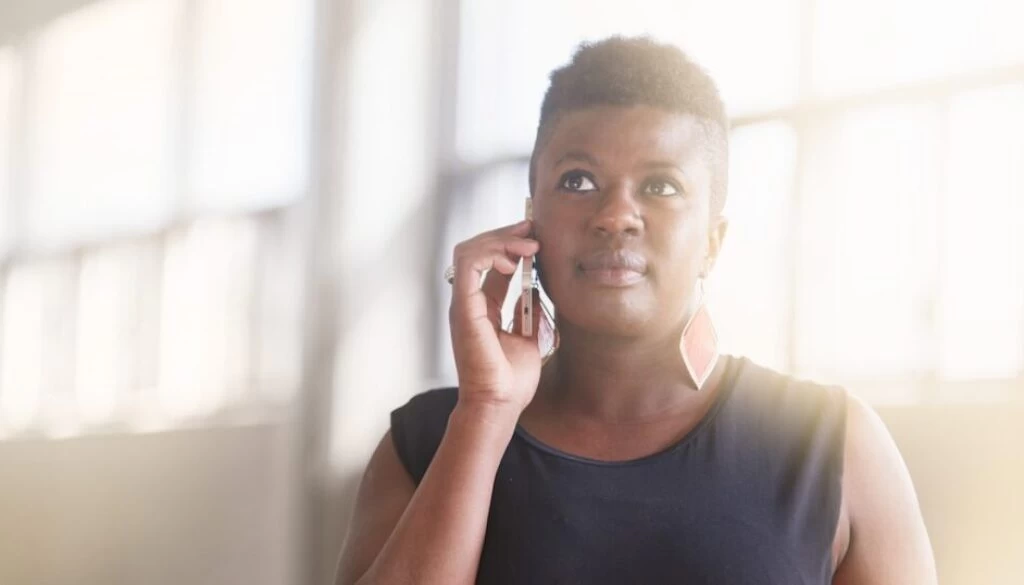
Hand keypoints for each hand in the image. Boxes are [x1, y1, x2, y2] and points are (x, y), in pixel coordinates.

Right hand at [448, 219, 545, 414]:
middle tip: (532, 228)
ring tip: (527, 244)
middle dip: (505, 233)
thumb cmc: (510, 380)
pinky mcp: (464, 308)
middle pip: (476, 249)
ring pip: (469, 251)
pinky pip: (469, 266)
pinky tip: (515, 261)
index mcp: (481, 307)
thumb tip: (538, 287)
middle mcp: (468, 301)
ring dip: (499, 240)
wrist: (501, 403)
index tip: (535, 235)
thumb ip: (528, 310)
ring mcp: (463, 303)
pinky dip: (491, 254)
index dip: (510, 243)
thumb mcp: (529, 335)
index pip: (489, 262)